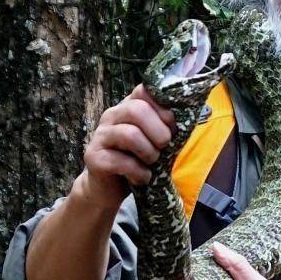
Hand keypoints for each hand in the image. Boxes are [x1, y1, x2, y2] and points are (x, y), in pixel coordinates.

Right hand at [81, 83, 176, 208]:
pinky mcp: (94, 157)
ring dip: (149, 153)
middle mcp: (111, 116)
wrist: (108, 188)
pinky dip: (139, 172)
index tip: (173, 126)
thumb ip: (164, 127)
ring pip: (130, 134)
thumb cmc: (136, 161)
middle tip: (164, 147)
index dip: (164, 107)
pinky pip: (121, 161)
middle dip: (158, 131)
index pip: (144, 91)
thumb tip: (186, 118)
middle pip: (137, 110)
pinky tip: (143, 177)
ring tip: (152, 163)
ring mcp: (100, 136)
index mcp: (127, 107)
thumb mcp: (153, 141)